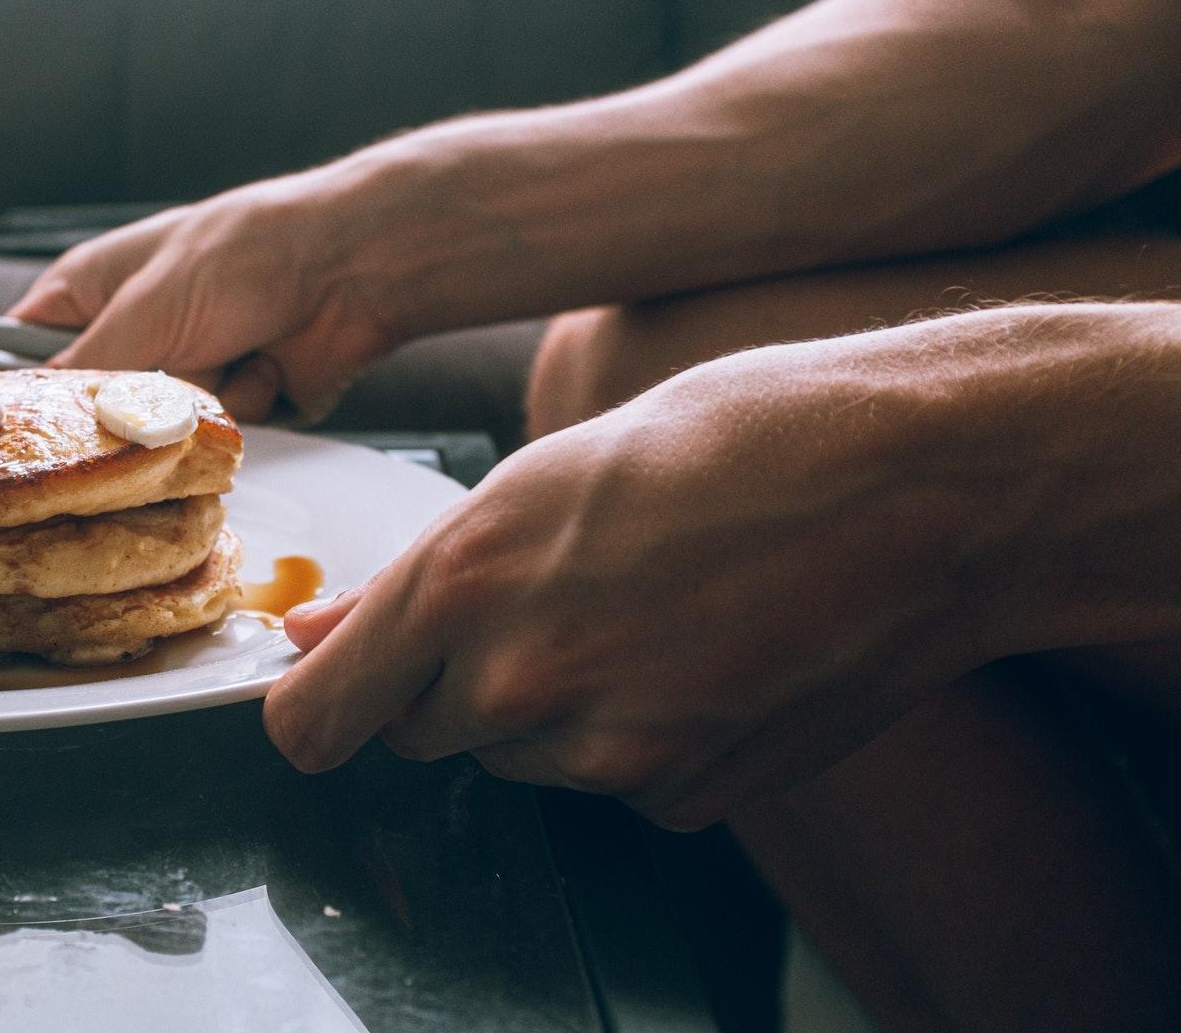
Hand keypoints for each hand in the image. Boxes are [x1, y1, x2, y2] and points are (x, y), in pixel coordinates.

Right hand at [7, 167, 403, 422]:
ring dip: (203, 398)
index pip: (22, 352)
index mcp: (93, 291)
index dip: (25, 394)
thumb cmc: (244, 254)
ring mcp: (188, 366)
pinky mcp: (235, 398)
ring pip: (161, 433)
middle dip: (138, 404)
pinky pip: (216, 438)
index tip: (26, 427)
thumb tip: (37, 417)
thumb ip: (83, 371)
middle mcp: (136, 331)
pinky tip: (268, 361)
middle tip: (163, 374)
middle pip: (97, 411)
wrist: (351, 268)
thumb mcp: (144, 310)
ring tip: (234, 347)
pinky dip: (248, 402)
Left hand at [262, 321, 1007, 829]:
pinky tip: (695, 656)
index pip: (313, 719)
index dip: (314, 705)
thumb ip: (416, 581)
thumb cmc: (740, 439)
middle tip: (537, 599)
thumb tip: (323, 632)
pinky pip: (610, 784)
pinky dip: (632, 738)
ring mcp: (607, 753)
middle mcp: (521, 681)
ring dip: (544, 707)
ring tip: (637, 608)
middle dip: (447, 682)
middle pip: (415, 734)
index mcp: (466, 580)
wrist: (919, 487)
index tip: (328, 688)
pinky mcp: (684, 794)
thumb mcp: (546, 473)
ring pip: (515, 756)